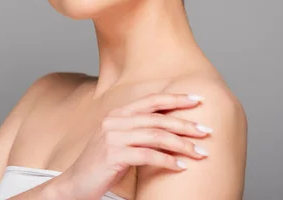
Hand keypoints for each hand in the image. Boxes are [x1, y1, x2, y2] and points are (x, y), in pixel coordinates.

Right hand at [57, 93, 212, 199]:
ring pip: (156, 136)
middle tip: (207, 131)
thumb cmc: (102, 165)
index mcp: (116, 114)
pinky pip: (147, 155)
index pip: (150, 101)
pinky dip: (168, 161)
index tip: (198, 100)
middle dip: (185, 124)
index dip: (175, 98)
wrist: (75, 184)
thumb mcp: (119, 142)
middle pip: (157, 118)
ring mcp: (111, 137)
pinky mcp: (112, 155)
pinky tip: (181, 167)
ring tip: (200, 152)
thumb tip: (172, 130)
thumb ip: (138, 132)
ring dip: (182, 144)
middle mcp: (113, 121)